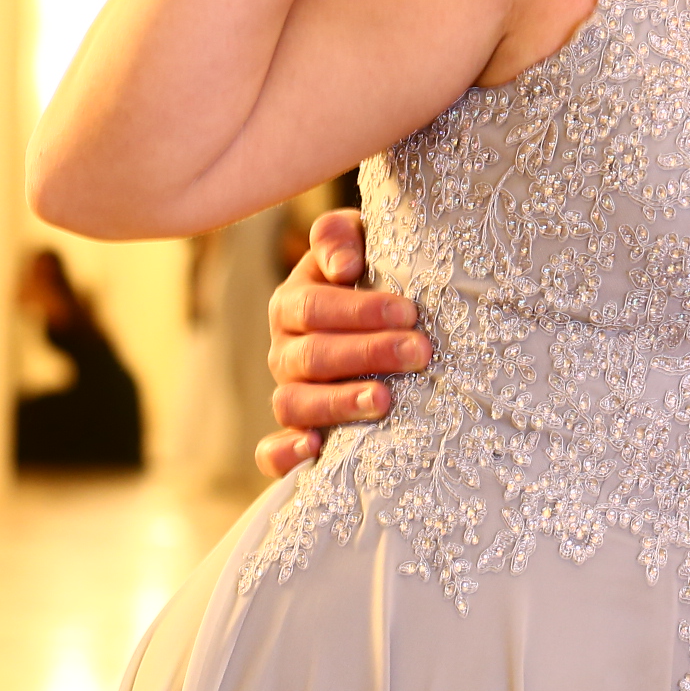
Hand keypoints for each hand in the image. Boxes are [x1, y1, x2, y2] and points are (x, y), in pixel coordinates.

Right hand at [253, 210, 432, 477]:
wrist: (381, 323)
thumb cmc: (373, 275)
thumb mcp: (360, 242)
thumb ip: (341, 237)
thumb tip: (343, 266)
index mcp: (294, 303)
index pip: (314, 307)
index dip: (360, 310)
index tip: (410, 312)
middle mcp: (284, 350)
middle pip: (312, 356)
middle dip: (368, 354)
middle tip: (420, 353)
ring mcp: (288, 393)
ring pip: (293, 403)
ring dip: (338, 403)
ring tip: (384, 401)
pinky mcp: (294, 434)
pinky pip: (269, 453)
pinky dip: (283, 454)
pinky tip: (313, 449)